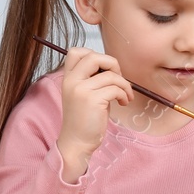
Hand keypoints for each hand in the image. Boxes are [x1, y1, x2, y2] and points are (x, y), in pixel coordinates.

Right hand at [54, 47, 132, 181]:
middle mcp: (71, 81)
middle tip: (118, 78)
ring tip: (125, 96)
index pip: (76, 51)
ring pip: (110, 75)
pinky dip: (124, 95)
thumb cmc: (84, 119)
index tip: (104, 70)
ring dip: (124, 85)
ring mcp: (80, 89)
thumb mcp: (83, 94)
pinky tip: (122, 103)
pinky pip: (115, 88)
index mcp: (68, 78)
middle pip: (94, 56)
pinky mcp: (92, 100)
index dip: (94, 55)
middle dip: (112, 64)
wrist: (77, 142)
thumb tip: (111, 66)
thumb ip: (91, 78)